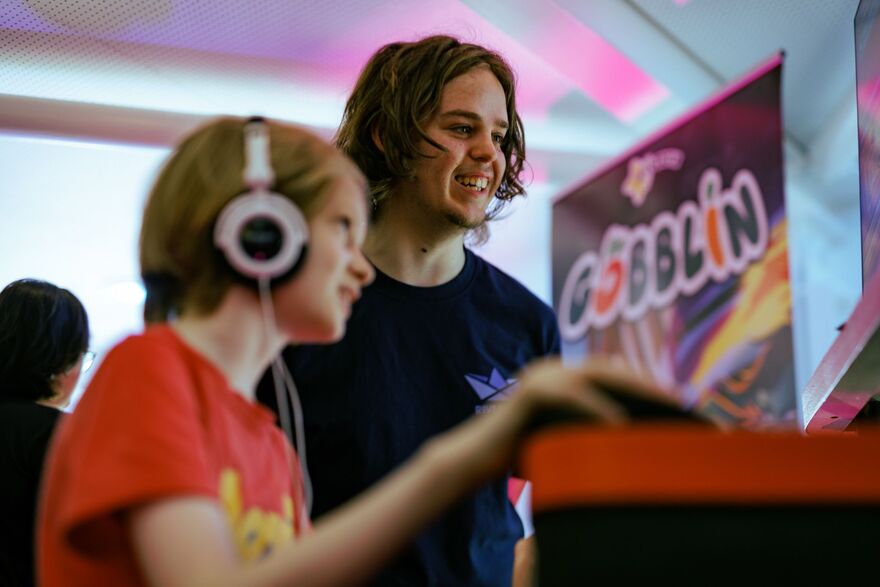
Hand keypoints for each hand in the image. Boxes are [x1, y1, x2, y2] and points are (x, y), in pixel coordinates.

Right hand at [440, 357, 681, 487]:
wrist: (475, 458)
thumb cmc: (517, 453)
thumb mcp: (558, 433)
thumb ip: (583, 425)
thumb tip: (624, 434)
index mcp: (558, 375)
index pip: (608, 372)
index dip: (640, 383)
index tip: (672, 401)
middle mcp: (550, 368)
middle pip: (608, 369)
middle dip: (644, 384)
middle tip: (678, 403)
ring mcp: (540, 377)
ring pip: (596, 377)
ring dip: (632, 391)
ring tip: (661, 410)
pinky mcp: (531, 393)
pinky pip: (573, 398)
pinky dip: (599, 410)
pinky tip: (622, 426)